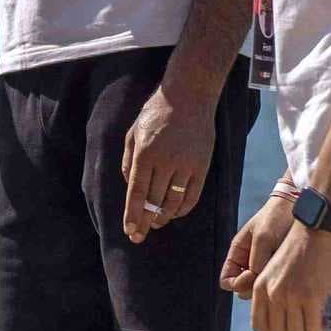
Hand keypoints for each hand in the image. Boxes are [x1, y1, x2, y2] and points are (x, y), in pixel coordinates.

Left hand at [120, 85, 221, 241]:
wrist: (189, 96)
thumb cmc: (156, 113)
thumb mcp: (133, 133)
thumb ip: (128, 161)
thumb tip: (129, 185)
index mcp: (145, 153)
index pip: (137, 193)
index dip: (133, 214)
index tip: (130, 231)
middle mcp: (165, 161)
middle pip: (155, 201)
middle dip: (146, 221)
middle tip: (140, 233)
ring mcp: (186, 164)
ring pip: (174, 202)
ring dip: (164, 217)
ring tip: (156, 224)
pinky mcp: (202, 165)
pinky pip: (192, 195)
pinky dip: (183, 208)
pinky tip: (175, 213)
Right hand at [219, 187, 291, 299]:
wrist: (298, 206)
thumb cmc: (277, 218)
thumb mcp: (264, 238)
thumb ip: (257, 262)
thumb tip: (257, 284)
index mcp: (238, 254)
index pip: (227, 281)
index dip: (237, 283)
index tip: (252, 274)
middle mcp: (249, 264)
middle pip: (244, 289)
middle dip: (255, 287)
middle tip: (271, 275)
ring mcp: (265, 267)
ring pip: (260, 289)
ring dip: (269, 285)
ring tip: (283, 272)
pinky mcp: (281, 270)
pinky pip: (275, 285)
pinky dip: (280, 283)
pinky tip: (291, 275)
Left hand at [246, 208, 330, 330]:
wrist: (318, 229)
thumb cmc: (302, 248)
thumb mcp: (277, 271)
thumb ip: (276, 293)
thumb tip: (287, 322)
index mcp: (259, 286)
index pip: (259, 326)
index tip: (289, 326)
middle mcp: (271, 293)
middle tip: (306, 325)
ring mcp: (290, 296)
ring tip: (317, 323)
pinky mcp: (310, 297)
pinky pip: (312, 329)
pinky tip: (324, 320)